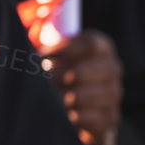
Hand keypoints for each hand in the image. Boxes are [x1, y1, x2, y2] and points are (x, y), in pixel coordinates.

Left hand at [39, 30, 122, 144]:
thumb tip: (30, 26)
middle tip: (47, 79)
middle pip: (96, 68)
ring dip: (74, 97)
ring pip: (101, 93)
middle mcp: (112, 68)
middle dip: (67, 74)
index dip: (66, 49)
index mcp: (100, 47)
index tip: (44, 55)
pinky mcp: (111, 116)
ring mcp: (114, 93)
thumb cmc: (54, 67)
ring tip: (55, 99)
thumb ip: (43, 33)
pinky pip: (102, 118)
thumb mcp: (50, 48)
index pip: (90, 44)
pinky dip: (84, 117)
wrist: (67, 101)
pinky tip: (69, 117)